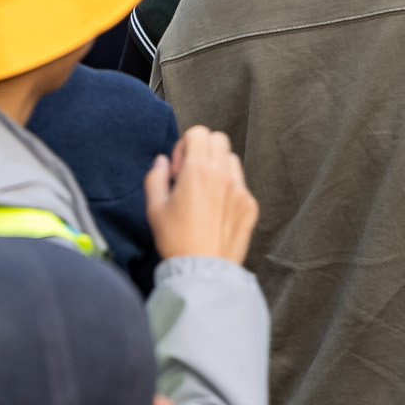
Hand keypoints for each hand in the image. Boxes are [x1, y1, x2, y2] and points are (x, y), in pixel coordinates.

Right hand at [145, 127, 257, 265]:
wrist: (204, 271)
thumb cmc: (177, 240)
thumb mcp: (154, 208)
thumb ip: (155, 177)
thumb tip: (162, 162)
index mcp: (198, 171)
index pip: (199, 132)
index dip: (185, 145)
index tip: (179, 168)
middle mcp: (222, 176)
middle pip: (218, 139)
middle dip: (202, 149)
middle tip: (191, 173)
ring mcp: (240, 190)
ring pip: (231, 158)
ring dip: (217, 166)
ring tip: (205, 190)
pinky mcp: (250, 206)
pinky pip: (241, 183)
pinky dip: (228, 186)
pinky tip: (216, 208)